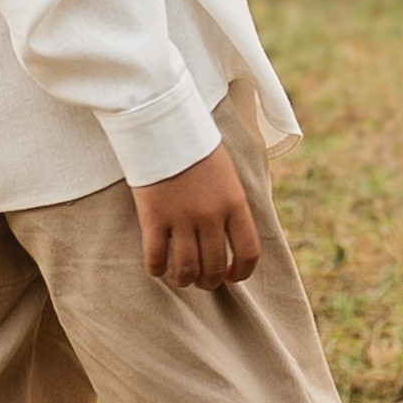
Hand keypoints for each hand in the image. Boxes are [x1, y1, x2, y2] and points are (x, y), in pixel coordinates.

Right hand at [133, 144, 259, 289]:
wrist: (161, 121)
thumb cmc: (195, 145)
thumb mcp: (227, 173)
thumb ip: (232, 205)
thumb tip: (236, 236)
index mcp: (234, 202)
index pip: (248, 253)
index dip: (242, 272)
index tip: (231, 276)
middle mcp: (211, 214)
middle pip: (215, 267)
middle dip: (209, 280)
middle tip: (202, 279)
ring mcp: (181, 217)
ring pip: (186, 269)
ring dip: (184, 280)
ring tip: (180, 277)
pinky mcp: (153, 216)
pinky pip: (156, 259)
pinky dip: (157, 270)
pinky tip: (158, 267)